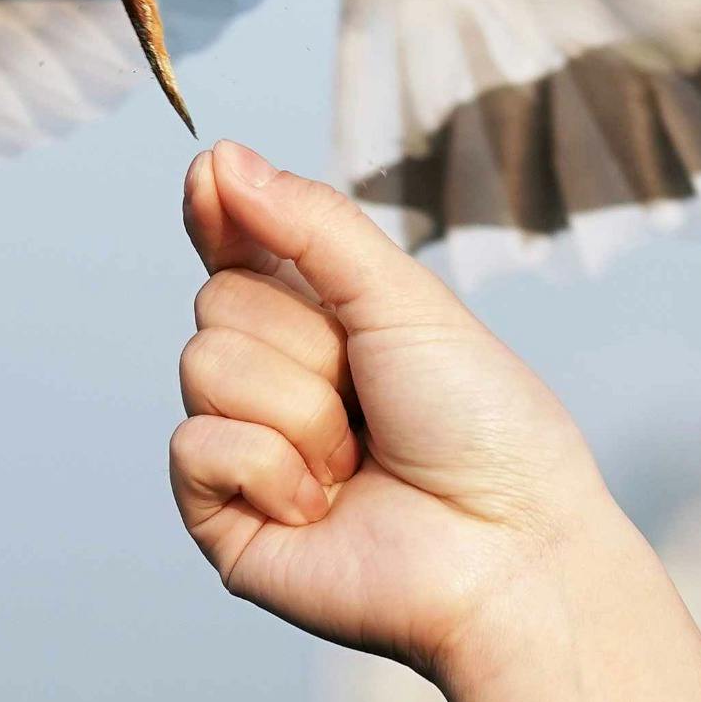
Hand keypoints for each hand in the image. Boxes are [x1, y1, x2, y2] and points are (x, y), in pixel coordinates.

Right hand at [161, 142, 700, 701]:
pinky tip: (323, 504)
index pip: (237, 247)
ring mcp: (247, 450)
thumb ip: (308, 224)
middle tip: (372, 395)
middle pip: (217, 300)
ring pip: (202, 366)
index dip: (219, 211)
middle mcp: (276, 380)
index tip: (212, 176)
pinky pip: (193, 447)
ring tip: (360, 458)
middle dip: (305, 339)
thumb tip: (218, 156)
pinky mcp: (225, 519)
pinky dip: (269, 466)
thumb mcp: (402, 298)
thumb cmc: (482, 424)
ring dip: (300, 410)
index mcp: (322, 320)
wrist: (508, 545)